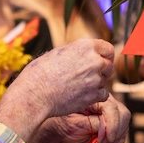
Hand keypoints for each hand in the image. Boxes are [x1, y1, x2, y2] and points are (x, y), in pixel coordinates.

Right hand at [0, 39, 114, 142]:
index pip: (108, 49)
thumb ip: (76, 52)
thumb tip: (85, 53)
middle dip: (101, 71)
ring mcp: (96, 78)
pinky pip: (103, 95)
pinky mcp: (94, 95)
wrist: (35, 93)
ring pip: (104, 81)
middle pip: (108, 66)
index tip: (102, 61)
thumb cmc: (40, 73)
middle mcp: (94, 60)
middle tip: (86, 77)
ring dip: (95, 84)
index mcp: (85, 46)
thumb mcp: (58, 53)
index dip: (105, 56)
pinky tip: (80, 96)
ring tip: (77, 87)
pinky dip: (95, 97)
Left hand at [30, 96, 130, 142]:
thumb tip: (106, 128)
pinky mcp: (112, 120)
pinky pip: (123, 129)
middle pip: (123, 113)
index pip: (112, 108)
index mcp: (94, 97)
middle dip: (116, 130)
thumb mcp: (74, 124)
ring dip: (117, 135)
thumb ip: (92, 124)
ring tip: (103, 142)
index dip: (112, 125)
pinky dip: (117, 138)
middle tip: (104, 141)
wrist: (60, 129)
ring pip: (125, 121)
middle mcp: (105, 101)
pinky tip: (106, 141)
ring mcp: (110, 110)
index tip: (106, 139)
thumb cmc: (63, 123)